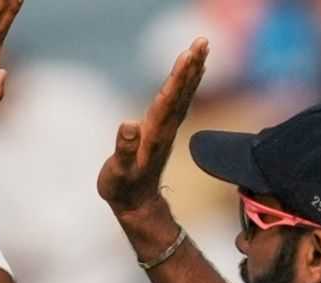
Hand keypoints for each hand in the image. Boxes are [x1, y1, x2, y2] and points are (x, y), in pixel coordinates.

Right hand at [97, 38, 207, 217]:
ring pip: (184, 94)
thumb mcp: (118, 173)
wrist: (137, 205)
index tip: (188, 54)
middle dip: (191, 66)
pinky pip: (180, 101)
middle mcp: (165, 128)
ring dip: (193, 70)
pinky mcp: (164, 130)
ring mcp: (166, 129)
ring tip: (202, 48)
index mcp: (154, 134)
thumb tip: (128, 125)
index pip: (168, 99)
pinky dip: (188, 83)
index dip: (178, 77)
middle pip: (182, 92)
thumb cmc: (122, 189)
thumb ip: (124, 150)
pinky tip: (193, 71)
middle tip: (203, 40)